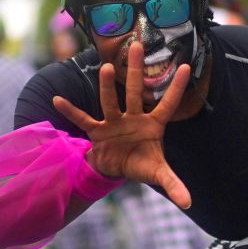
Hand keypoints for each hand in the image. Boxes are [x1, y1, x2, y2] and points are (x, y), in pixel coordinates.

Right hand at [53, 42, 192, 208]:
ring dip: (107, 86)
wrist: (116, 168)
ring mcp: (114, 121)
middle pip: (135, 91)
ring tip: (105, 68)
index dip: (177, 88)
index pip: (167, 103)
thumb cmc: (141, 164)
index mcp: (153, 125)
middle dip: (137, 71)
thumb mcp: (158, 174)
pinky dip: (71, 111)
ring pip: (111, 101)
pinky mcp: (97, 130)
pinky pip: (83, 119)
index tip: (187, 68)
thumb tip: (189, 203)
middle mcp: (134, 117)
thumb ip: (173, 185)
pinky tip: (58, 100)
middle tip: (138, 45)